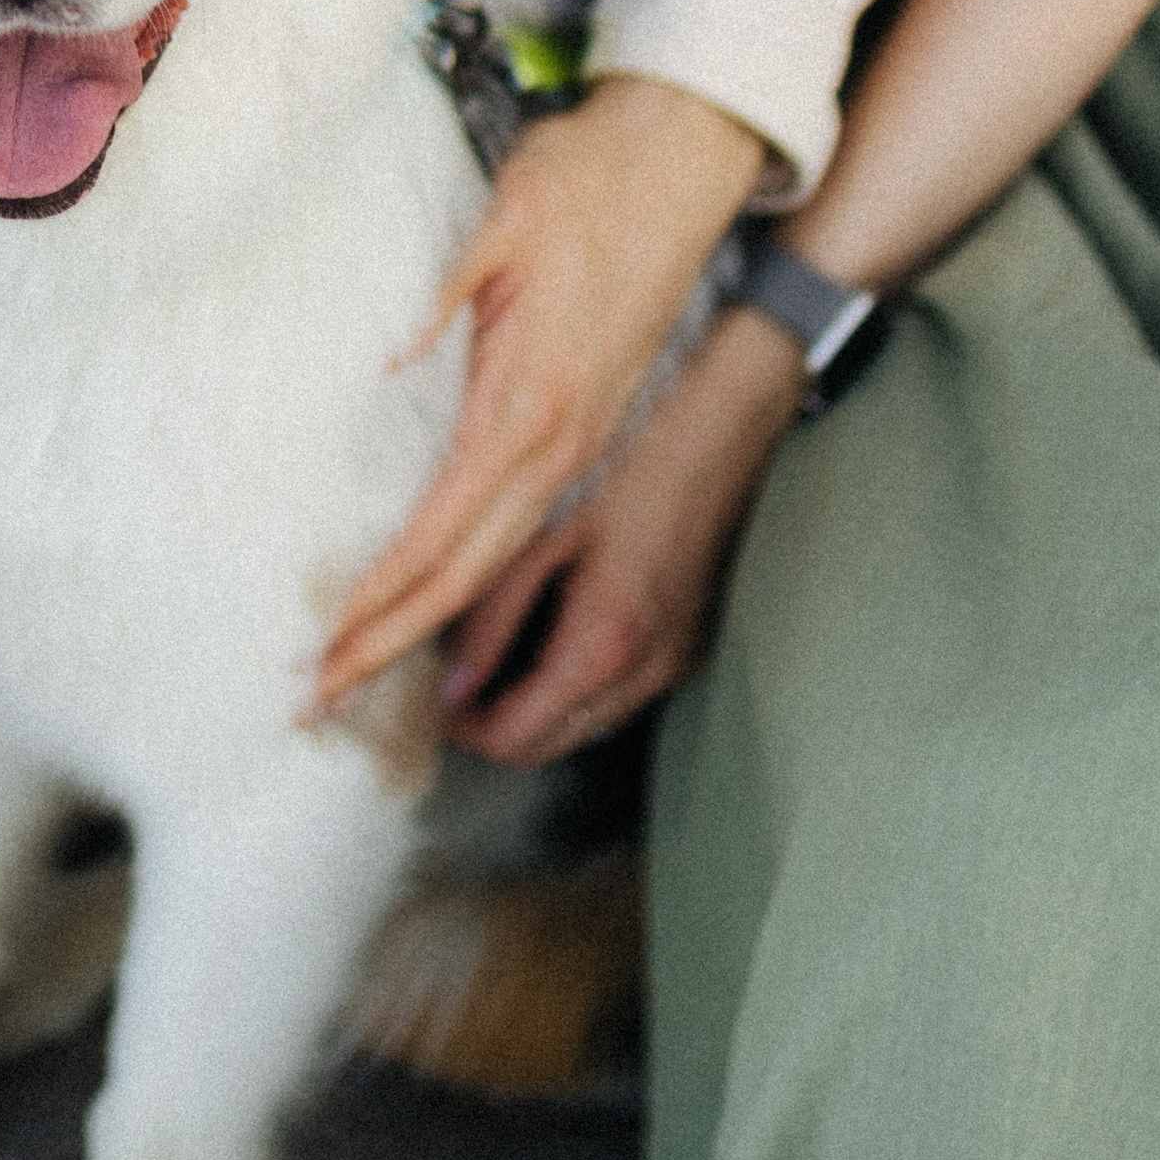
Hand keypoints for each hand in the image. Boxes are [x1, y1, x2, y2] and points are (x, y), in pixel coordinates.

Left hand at [315, 77, 765, 711]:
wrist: (686, 162)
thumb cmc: (590, 179)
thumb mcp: (505, 220)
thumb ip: (443, 294)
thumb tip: (388, 360)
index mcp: (530, 403)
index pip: (440, 533)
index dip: (380, 601)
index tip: (324, 649)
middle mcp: (557, 442)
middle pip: (464, 572)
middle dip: (388, 641)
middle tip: (314, 695)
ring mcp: (578, 440)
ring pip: (495, 559)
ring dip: (424, 620)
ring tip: (358, 663)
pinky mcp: (586, 427)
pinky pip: (519, 526)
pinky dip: (469, 576)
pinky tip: (434, 596)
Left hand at [439, 303, 805, 762]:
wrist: (729, 415)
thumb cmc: (636, 452)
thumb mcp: (541, 528)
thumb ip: (489, 613)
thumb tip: (449, 681)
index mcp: (605, 643)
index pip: (517, 741)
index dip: (460, 726)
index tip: (430, 693)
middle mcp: (650, 669)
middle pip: (550, 745)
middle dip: (493, 721)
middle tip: (451, 671)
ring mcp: (678, 658)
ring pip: (586, 723)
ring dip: (534, 703)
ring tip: (493, 641)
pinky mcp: (692, 638)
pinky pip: (620, 689)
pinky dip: (575, 677)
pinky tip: (551, 619)